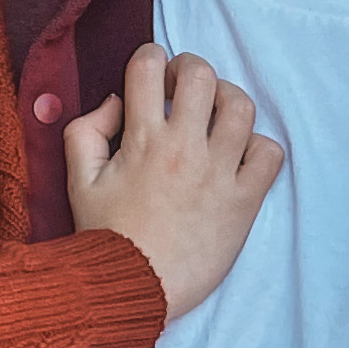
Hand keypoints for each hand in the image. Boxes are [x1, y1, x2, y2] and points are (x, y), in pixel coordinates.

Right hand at [65, 43, 282, 320]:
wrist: (134, 288)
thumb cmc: (105, 236)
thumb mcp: (79, 180)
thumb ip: (87, 130)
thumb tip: (116, 102)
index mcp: (142, 139)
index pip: (149, 65)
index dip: (150, 59)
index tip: (151, 77)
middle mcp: (185, 148)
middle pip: (202, 75)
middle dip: (190, 70)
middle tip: (182, 90)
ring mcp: (219, 173)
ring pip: (241, 106)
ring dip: (227, 100)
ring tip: (214, 116)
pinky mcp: (244, 200)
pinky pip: (269, 154)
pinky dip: (258, 147)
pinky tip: (238, 157)